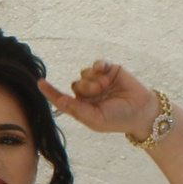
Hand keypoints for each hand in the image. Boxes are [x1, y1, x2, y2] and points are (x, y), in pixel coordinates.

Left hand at [42, 60, 160, 138]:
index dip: (51, 92)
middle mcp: (88, 94)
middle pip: (75, 84)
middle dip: (85, 87)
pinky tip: (103, 70)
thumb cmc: (118, 119)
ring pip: (85, 73)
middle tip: (99, 91)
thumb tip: (60, 100)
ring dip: (94, 79)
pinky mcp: (109, 71)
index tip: (40, 83)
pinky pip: (97, 64)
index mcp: (82, 107)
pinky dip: (98, 66)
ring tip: (107, 86)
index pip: (62, 99)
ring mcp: (98, 81)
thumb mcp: (96, 118)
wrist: (142, 111)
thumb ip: (78, 109)